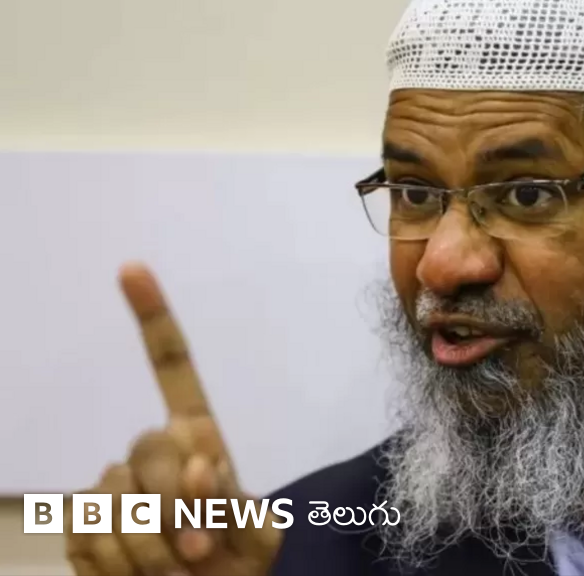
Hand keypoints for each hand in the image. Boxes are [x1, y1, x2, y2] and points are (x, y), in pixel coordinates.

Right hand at [65, 263, 281, 575]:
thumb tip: (198, 464)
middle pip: (147, 447)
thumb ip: (232, 503)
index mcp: (199, 441)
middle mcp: (154, 453)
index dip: (153, 319)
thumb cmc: (235, 568)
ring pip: (115, 495)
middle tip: (195, 553)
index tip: (131, 268)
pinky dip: (118, 567)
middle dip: (172, 504)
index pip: (173, 372)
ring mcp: (113, 486)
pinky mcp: (82, 525)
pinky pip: (88, 534)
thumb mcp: (255, 539)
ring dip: (150, 548)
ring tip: (176, 573)